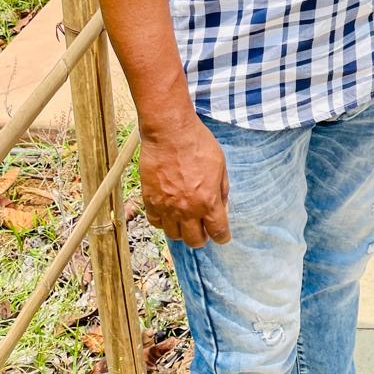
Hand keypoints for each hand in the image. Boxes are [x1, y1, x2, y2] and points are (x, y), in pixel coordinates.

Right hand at [138, 114, 230, 248]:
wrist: (170, 133)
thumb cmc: (198, 144)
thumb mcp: (220, 164)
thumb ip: (222, 189)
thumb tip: (222, 206)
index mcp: (208, 201)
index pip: (217, 231)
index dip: (222, 237)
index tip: (223, 237)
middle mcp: (187, 209)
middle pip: (194, 240)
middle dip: (202, 238)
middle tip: (204, 231)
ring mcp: (167, 207)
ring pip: (174, 235)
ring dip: (182, 232)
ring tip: (186, 223)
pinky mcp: (150, 200)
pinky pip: (156, 222)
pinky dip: (163, 222)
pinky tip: (169, 214)